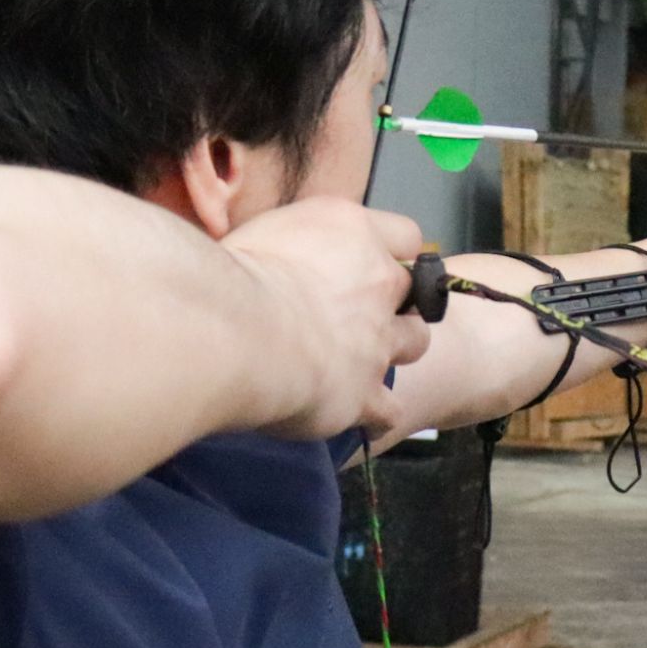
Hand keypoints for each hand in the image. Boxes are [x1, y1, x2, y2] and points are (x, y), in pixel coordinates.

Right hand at [223, 198, 432, 439]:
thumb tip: (280, 259)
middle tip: (354, 317)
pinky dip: (376, 414)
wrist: (232, 331)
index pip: (405, 235)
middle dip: (392, 305)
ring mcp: (378, 341)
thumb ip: (292, 245)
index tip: (365, 264)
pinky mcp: (366, 394)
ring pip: (416, 343)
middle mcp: (377, 282)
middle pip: (416, 292)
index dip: (390, 252)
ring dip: (393, 351)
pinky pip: (390, 410)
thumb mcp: (260, 233)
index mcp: (353, 233)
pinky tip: (355, 414)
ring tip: (359, 360)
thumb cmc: (230, 276)